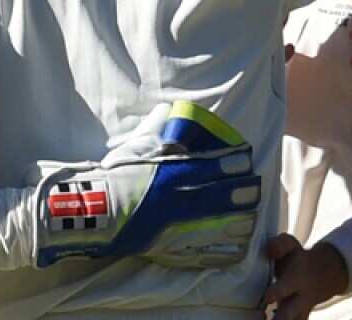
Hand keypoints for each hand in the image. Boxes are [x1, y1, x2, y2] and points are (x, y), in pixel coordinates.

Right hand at [31, 101, 260, 267]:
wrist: (95, 209)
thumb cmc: (116, 174)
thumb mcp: (135, 146)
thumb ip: (154, 127)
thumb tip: (166, 109)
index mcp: (172, 170)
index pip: (211, 165)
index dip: (231, 163)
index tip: (247, 159)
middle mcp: (179, 195)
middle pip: (218, 194)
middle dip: (240, 192)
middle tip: (256, 189)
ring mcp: (175, 219)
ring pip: (213, 218)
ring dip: (234, 216)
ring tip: (250, 215)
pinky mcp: (168, 239)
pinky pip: (199, 242)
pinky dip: (215, 243)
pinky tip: (229, 243)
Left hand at [264, 235, 347, 319]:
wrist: (323, 274)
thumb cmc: (298, 259)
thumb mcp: (291, 246)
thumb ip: (280, 245)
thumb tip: (270, 250)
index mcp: (295, 279)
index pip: (285, 287)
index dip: (276, 292)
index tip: (267, 298)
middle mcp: (298, 299)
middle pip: (289, 314)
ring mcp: (299, 312)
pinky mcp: (298, 319)